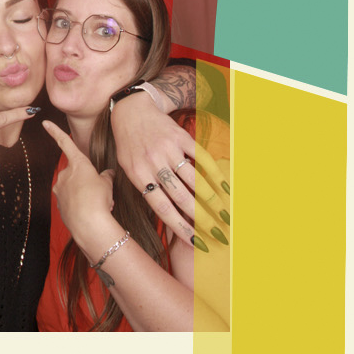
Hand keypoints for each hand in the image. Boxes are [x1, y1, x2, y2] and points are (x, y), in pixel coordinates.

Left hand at [43, 123, 117, 251]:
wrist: (89, 224)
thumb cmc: (99, 200)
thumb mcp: (107, 184)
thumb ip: (106, 176)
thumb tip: (108, 173)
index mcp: (77, 163)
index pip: (66, 143)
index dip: (55, 131)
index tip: (45, 122)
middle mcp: (65, 174)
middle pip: (76, 173)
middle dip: (87, 181)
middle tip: (100, 192)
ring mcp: (60, 189)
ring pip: (74, 188)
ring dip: (84, 193)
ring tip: (97, 204)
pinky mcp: (59, 204)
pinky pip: (71, 201)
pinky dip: (79, 204)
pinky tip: (89, 212)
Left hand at [110, 89, 229, 248]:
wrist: (131, 111)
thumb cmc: (130, 146)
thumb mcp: (128, 169)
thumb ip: (144, 189)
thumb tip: (166, 216)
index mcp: (138, 175)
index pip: (161, 206)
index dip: (179, 226)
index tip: (195, 242)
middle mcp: (153, 163)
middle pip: (180, 197)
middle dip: (201, 219)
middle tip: (217, 235)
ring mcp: (168, 149)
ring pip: (194, 180)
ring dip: (212, 200)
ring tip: (225, 217)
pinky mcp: (180, 137)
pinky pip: (201, 158)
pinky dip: (215, 174)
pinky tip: (226, 189)